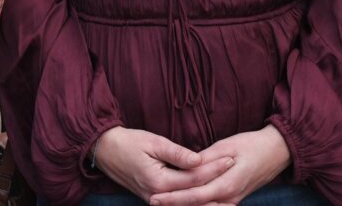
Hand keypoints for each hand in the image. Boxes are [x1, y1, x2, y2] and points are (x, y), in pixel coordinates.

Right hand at [93, 127, 230, 202]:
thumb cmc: (129, 143)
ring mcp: (154, 200)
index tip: (231, 158)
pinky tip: (207, 202)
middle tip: (237, 178)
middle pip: (194, 196)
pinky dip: (193, 204)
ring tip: (230, 200)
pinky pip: (177, 205)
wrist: (104, 152)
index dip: (214, 168)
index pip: (194, 177)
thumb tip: (199, 160)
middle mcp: (157, 196)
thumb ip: (177, 153)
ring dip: (207, 203)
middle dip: (217, 188)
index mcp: (159, 181)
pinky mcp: (153, 199)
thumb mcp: (153, 142)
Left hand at [150, 126, 290, 205]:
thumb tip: (186, 166)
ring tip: (165, 203)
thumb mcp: (227, 146)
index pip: (194, 196)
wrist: (277, 152)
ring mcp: (233, 201)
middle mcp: (229, 197)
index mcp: (227, 184)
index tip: (155, 197)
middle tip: (153, 202)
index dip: (173, 198)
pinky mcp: (234, 199)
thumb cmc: (252, 145)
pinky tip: (186, 203)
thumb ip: (206, 159)